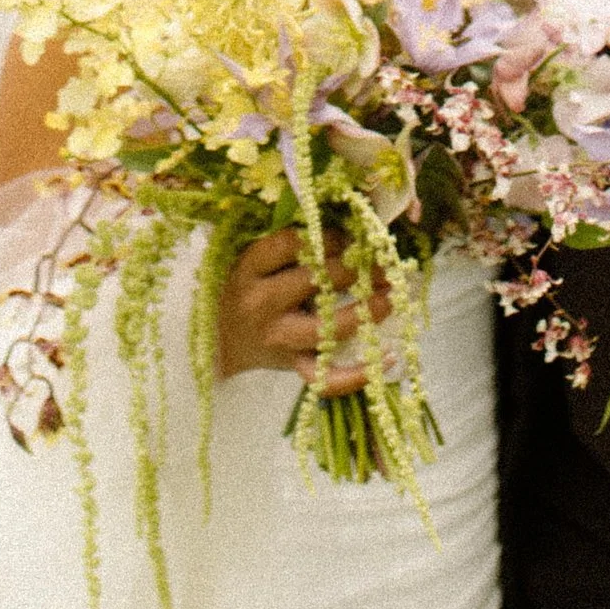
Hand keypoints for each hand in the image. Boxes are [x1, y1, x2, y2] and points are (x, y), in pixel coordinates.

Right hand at [215, 228, 371, 388]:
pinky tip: (386, 357)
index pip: (291, 244)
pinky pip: (326, 379)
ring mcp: (278, 339)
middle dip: (355, 268)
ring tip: (390, 296)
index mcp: (250, 270)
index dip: (326, 237)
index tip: (347, 236)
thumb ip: (288, 247)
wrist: (220, 343)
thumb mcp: (253, 262)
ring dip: (365, 311)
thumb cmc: (245, 291)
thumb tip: (345, 229)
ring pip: (327, 328)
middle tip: (380, 262)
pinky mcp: (292, 367)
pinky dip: (357, 375)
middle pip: (315, 281)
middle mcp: (261, 305)